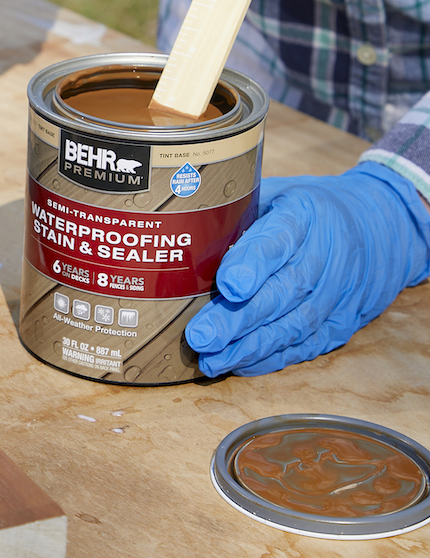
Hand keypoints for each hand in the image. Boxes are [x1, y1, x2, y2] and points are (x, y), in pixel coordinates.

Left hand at [185, 162, 429, 376]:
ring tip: (212, 360)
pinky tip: (241, 365)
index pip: (279, 239)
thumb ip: (236, 210)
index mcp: (304, 214)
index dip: (254, 264)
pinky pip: (308, 343)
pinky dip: (274, 358)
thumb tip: (179, 230)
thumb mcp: (275, 192)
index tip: (229, 286)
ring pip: (296, 323)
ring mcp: (339, 291)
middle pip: (284, 290)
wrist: (379, 227)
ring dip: (252, 346)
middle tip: (201, 336)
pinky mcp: (343, 320)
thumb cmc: (306, 211)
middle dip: (240, 318)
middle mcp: (326, 253)